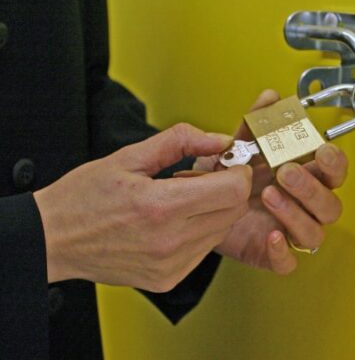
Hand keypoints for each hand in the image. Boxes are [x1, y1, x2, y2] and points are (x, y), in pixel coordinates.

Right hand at [34, 124, 251, 291]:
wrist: (53, 240)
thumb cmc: (84, 197)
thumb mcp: (128, 156)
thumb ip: (180, 141)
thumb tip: (220, 140)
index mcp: (160, 205)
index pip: (233, 190)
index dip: (236, 171)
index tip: (225, 163)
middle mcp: (170, 241)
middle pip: (235, 210)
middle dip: (228, 188)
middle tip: (198, 178)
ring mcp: (171, 265)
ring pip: (223, 230)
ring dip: (214, 210)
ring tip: (180, 200)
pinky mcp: (168, 278)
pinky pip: (204, 249)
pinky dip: (200, 231)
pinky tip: (173, 221)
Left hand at [194, 90, 347, 274]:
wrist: (198, 204)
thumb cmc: (227, 177)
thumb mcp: (238, 147)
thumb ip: (255, 124)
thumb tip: (270, 97)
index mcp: (303, 178)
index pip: (334, 173)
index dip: (334, 163)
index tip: (321, 150)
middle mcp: (302, 207)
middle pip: (330, 206)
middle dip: (312, 188)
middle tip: (286, 172)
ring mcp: (289, 231)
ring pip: (314, 234)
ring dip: (296, 214)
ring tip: (269, 195)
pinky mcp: (271, 254)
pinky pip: (288, 263)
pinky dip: (282, 252)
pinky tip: (270, 235)